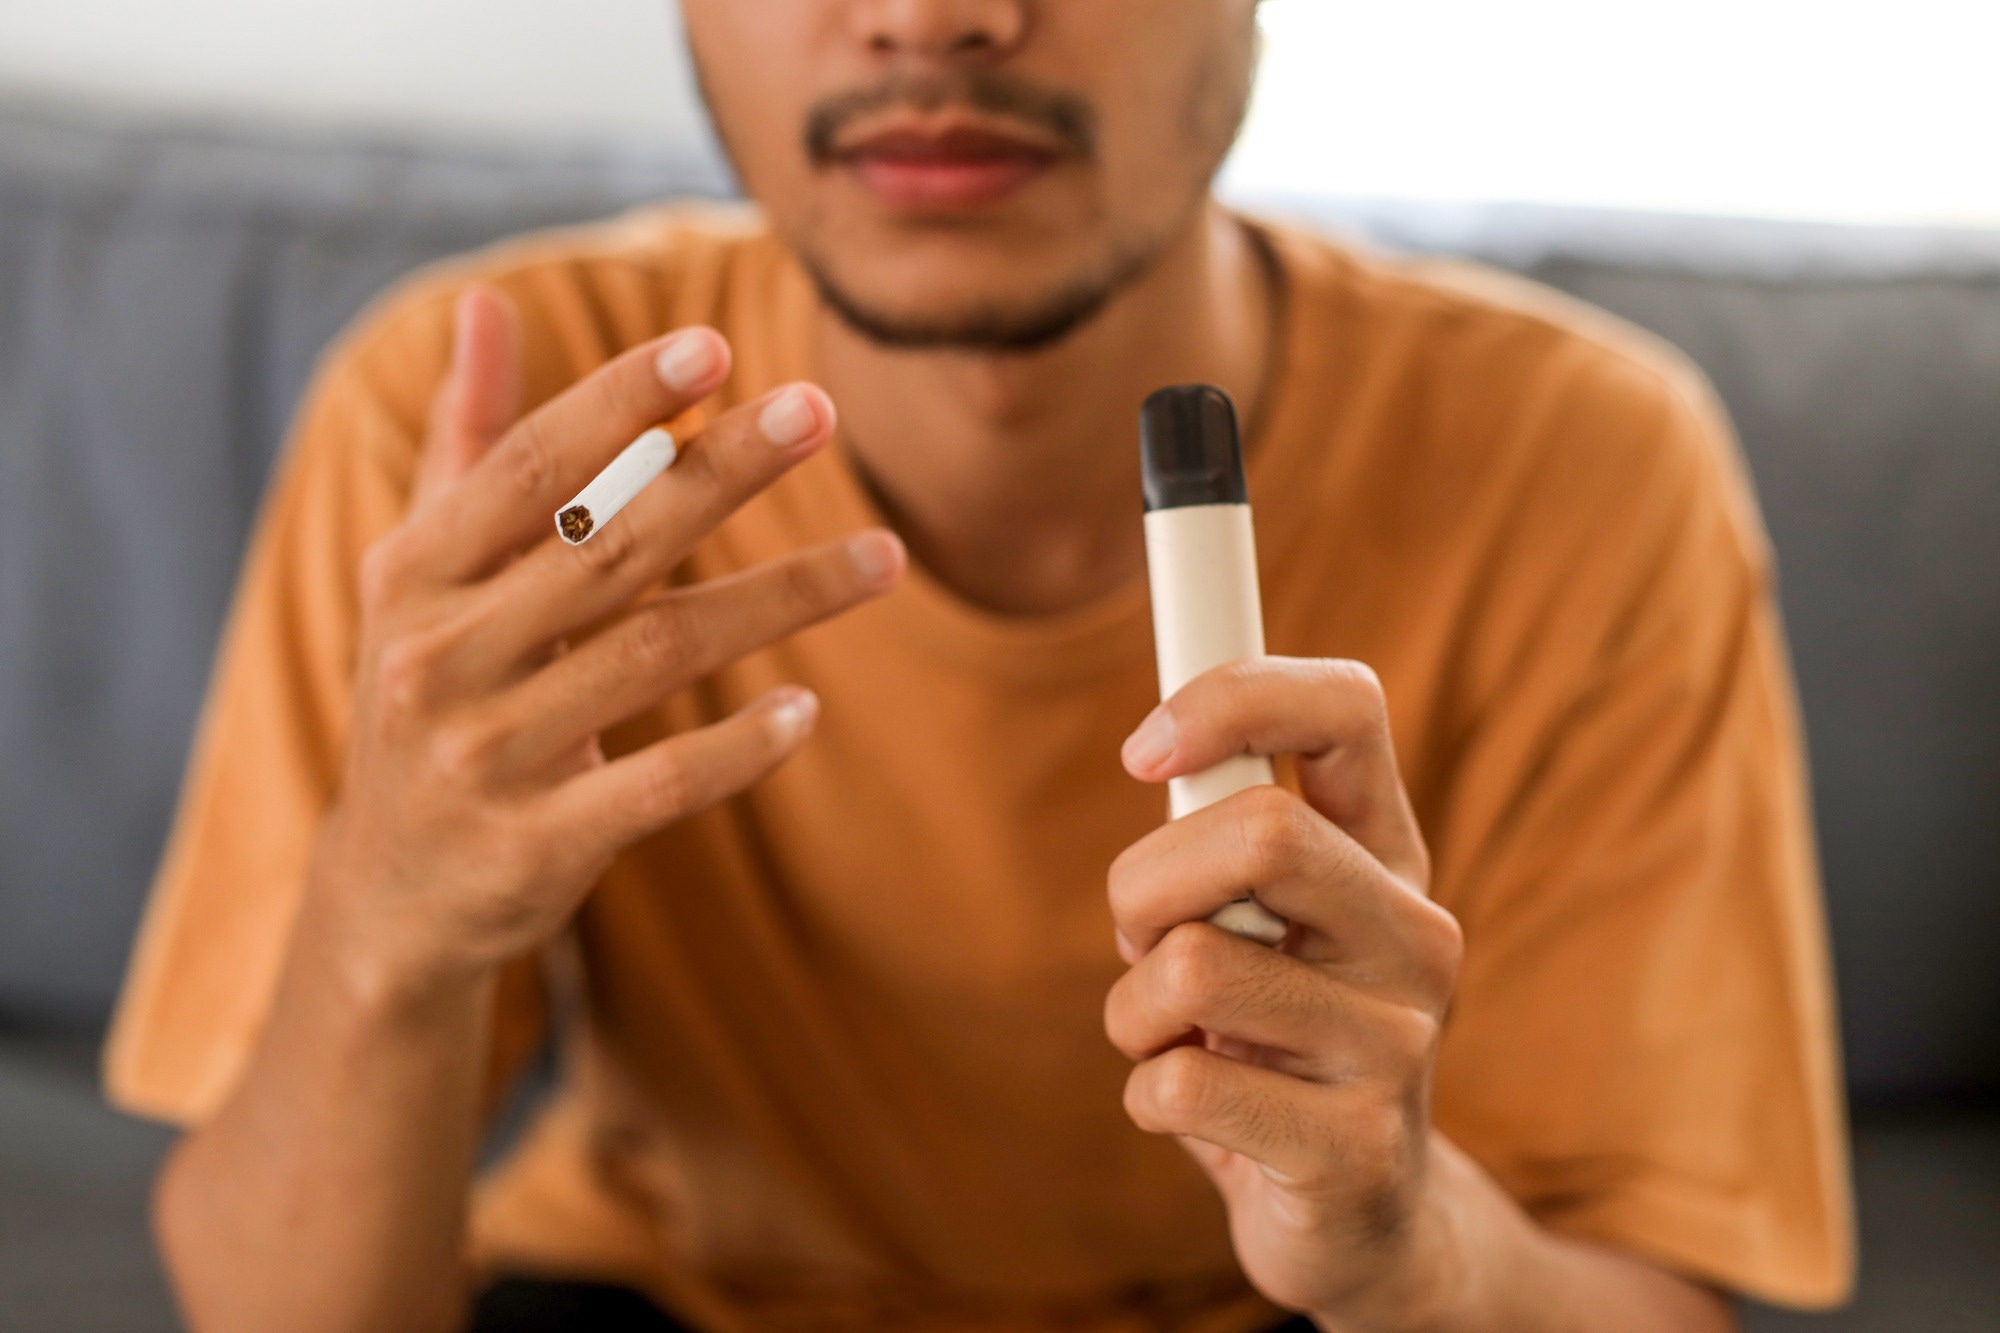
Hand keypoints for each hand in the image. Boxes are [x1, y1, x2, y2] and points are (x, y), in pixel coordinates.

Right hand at [311, 287, 904, 996]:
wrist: (386, 896)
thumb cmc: (427, 695)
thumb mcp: (421, 571)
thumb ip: (467, 441)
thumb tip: (483, 300)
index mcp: (416, 574)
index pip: (530, 470)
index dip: (621, 403)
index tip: (715, 344)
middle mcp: (440, 656)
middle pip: (607, 546)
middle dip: (721, 472)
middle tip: (820, 410)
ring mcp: (486, 756)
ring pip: (656, 655)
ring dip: (780, 598)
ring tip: (887, 558)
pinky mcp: (537, 845)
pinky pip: (658, 786)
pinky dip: (737, 748)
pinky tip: (807, 712)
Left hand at [1106, 657, 1464, 1328]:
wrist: (1358, 1215)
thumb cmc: (1276, 1035)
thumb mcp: (1257, 917)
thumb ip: (1220, 829)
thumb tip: (1159, 749)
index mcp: (1389, 856)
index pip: (1348, 709)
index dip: (1233, 699)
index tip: (1144, 750)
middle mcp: (1416, 936)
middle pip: (1260, 832)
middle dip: (1145, 884)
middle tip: (1143, 938)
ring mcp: (1397, 1046)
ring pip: (1191, 968)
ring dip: (1135, 1011)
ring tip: (1179, 1041)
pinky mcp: (1353, 1149)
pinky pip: (1181, 1086)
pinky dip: (1148, 1097)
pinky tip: (1200, 1112)